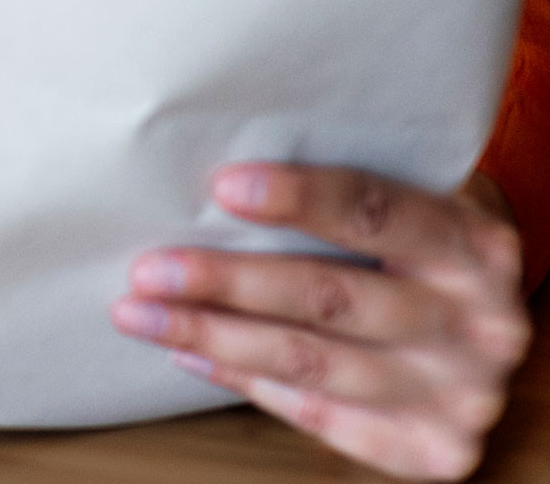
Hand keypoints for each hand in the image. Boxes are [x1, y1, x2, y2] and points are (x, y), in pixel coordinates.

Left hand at [111, 163, 531, 479]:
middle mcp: (481, 325)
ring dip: (214, 338)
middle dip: (227, 283)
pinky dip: (246, 382)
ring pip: (314, 364)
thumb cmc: (421, 239)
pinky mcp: (434, 447)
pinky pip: (320, 415)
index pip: (378, 212)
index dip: (300, 199)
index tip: (222, 186)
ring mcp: (462, 394)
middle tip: (148, 269)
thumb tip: (216, 180)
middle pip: (332, 299)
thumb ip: (343, 186)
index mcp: (476, 245)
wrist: (487, 318)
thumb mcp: (412, 194)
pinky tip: (190, 354)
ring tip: (141, 315)